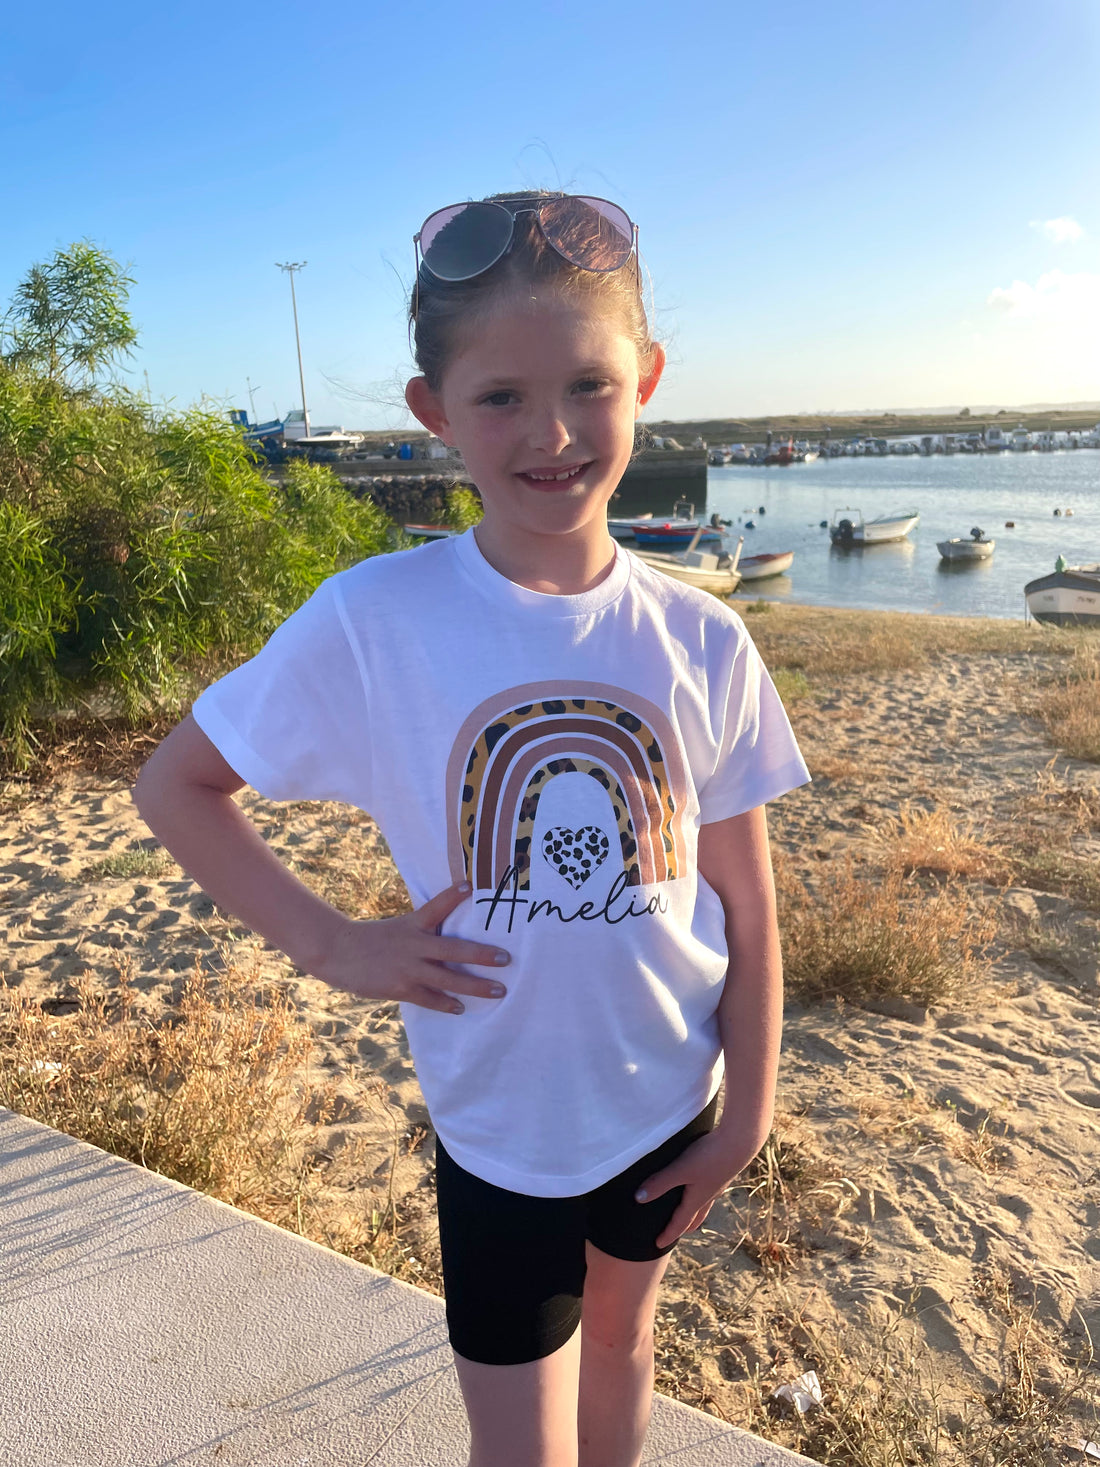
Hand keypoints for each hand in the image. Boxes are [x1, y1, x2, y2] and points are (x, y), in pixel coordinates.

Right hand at [310, 881, 509, 1013]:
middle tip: (506, 958)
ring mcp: (408, 968)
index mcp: (413, 925)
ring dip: (476, 986)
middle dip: (482, 955)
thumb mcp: (399, 928)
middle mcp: (414, 944)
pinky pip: (430, 998)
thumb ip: (422, 932)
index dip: (454, 896)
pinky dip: (447, 1003)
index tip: (471, 886)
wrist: (337, 953)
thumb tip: (448, 938)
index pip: (437, 906)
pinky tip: (461, 1008)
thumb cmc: (371, 940)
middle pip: (454, 950)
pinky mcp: (400, 988)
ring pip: (449, 979)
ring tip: (499, 990)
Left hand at [635, 1123, 765, 1249]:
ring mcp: (717, 1183)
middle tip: (676, 1233)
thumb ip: (660, 1183)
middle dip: (684, 1226)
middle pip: (695, 1217)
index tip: (658, 1245)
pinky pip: (709, 1188)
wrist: (740, 1142)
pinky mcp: (721, 1169)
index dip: (668, 1234)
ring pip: (704, 1203)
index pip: (680, 1222)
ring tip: (688, 1209)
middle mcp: (708, 1195)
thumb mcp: (681, 1170)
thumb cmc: (709, 1156)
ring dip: (694, 1210)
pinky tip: (701, 1180)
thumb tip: (639, 1199)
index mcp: (697, 1199)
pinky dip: (701, 1192)